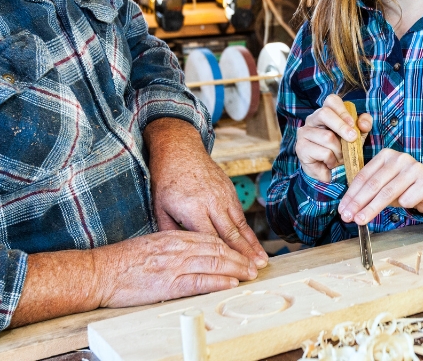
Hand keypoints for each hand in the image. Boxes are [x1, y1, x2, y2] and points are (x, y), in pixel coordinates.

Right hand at [93, 231, 257, 307]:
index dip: (229, 246)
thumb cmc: (120, 261)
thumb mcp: (151, 245)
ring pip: (213, 263)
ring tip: (249, 275)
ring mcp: (173, 265)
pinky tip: (230, 283)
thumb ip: (172, 247)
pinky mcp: (168, 283)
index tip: (241, 253)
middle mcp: (177, 248)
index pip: (209, 239)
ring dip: (235, 269)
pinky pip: (199, 281)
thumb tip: (190, 254)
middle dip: (238, 258)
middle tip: (253, 265)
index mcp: (172, 237)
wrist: (99, 272)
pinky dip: (217, 282)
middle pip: (216, 249)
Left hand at [145, 118, 267, 267]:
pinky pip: (240, 214)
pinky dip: (248, 230)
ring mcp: (223, 195)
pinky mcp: (229, 190)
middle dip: (244, 254)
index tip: (231, 272)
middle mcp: (212, 202)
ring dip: (252, 243)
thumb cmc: (166, 180)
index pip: (210, 239)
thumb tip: (181, 253)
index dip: (223, 257)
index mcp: (192, 208)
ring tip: (262, 260)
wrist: (180, 150)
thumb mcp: (160, 208)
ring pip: (240, 224)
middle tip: (256, 271)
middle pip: (230, 233)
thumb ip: (171, 232)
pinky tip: (254, 243)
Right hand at [295, 94, 372, 182]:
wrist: (327, 171)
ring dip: (339, 151)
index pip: (331, 100)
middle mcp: (312, 119)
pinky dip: (332, 160)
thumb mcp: (357, 135)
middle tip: (352, 139)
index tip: (353, 124)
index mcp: (325, 112)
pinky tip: (329, 163)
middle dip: (342, 127)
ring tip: (340, 157)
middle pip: (324, 113)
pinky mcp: (301, 148)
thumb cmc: (341, 149)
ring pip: (327, 136)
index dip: (343, 111)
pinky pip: (323, 152)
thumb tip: (363, 124)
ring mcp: (304, 133)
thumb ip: (364, 125)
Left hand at [338, 149, 422, 224]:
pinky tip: (402, 207)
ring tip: (361, 220)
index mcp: (385, 156)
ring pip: (388, 192)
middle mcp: (400, 158)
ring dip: (372, 208)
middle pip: (374, 184)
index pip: (363, 176)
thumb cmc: (403, 187)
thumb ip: (368, 191)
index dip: (351, 194)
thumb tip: (349, 208)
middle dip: (358, 203)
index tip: (342, 209)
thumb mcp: (384, 185)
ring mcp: (414, 168)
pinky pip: (408, 198)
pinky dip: (402, 205)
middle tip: (348, 217)